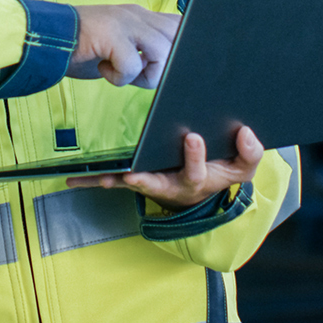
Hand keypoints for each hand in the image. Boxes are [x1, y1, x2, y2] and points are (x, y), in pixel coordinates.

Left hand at [66, 125, 263, 209]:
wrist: (201, 190)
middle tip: (134, 174)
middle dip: (147, 180)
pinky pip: (112, 180)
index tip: (193, 137)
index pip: (198, 170)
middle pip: (159, 184)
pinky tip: (72, 177)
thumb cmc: (218, 172)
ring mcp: (151, 184)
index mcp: (198, 179)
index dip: (196, 156)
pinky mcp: (135, 179)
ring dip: (113, 181)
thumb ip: (249, 152)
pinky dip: (92, 178)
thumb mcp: (240, 167)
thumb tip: (247, 133)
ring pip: (130, 184)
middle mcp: (171, 185)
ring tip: (97, 177)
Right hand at [68, 4, 180, 87]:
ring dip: (144, 74)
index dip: (181, 46)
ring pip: (162, 53)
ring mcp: (125, 22)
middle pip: (179, 37)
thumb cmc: (80, 48)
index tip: (162, 65)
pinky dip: (119, 78)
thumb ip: (142, 48)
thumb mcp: (118, 44)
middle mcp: (136, 14)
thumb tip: (168, 67)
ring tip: (120, 72)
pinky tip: (102, 69)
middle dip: (166, 64)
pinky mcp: (111, 34)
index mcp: (139, 15)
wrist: (43, 37)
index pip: (180, 23)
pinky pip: (133, 65)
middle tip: (139, 72)